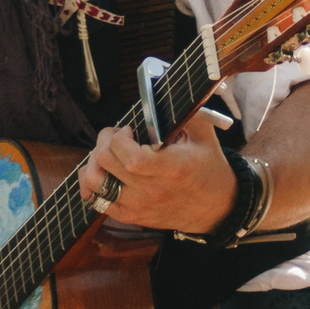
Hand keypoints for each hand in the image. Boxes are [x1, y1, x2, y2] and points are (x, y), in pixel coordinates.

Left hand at [77, 110, 231, 234]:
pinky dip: (93, 184)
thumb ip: (181, 111)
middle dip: (105, 141)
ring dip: (95, 162)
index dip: (120, 139)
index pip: (131, 158)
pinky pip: (96, 200)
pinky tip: (106, 172)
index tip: (128, 130)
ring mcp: (139, 206)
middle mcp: (153, 190)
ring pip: (94, 182)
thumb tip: (157, 91)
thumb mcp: (202, 133)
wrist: (216, 206)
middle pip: (105, 163)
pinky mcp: (131, 216)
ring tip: (109, 154)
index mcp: (172, 169)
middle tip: (118, 137)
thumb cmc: (207, 165)